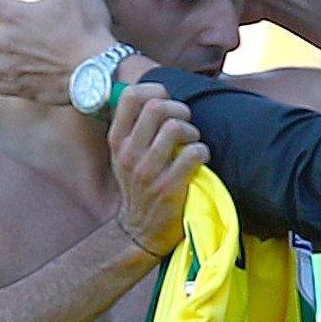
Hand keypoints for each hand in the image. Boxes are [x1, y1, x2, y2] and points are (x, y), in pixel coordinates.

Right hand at [108, 84, 209, 256]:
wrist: (141, 230)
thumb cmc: (139, 185)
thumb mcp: (125, 156)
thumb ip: (135, 127)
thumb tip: (159, 95)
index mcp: (118, 140)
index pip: (130, 96)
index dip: (156, 90)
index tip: (168, 101)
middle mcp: (129, 153)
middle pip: (157, 107)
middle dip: (180, 110)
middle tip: (186, 124)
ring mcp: (147, 170)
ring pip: (175, 127)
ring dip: (192, 132)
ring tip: (192, 143)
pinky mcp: (168, 186)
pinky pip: (193, 153)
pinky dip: (202, 152)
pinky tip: (199, 159)